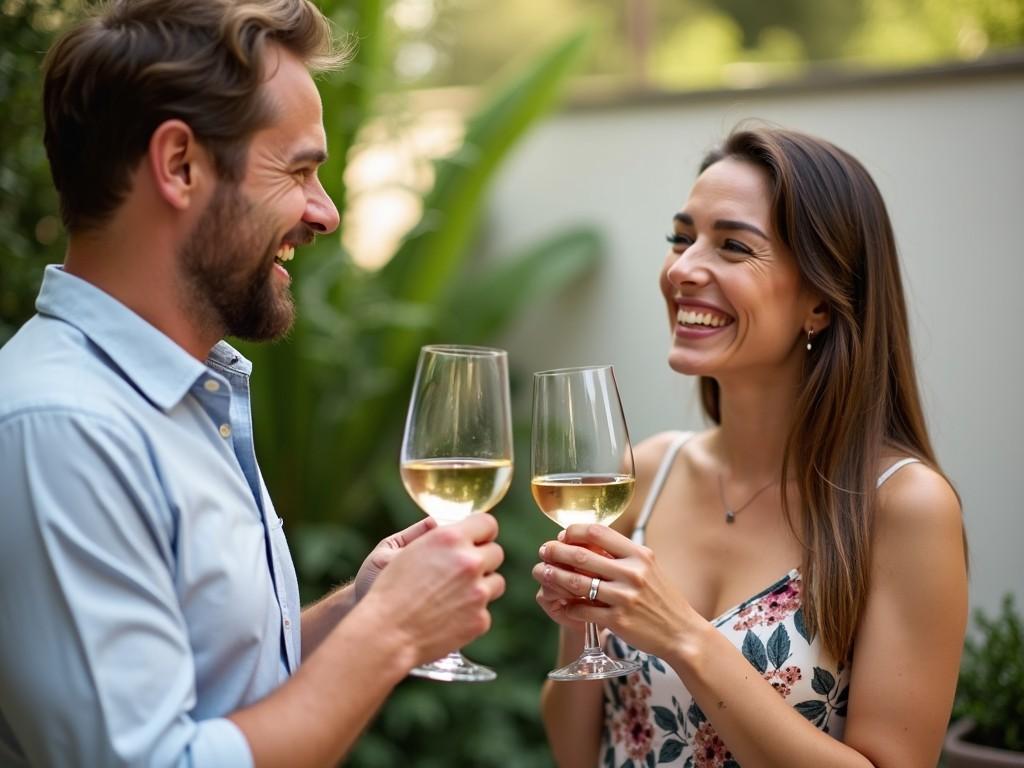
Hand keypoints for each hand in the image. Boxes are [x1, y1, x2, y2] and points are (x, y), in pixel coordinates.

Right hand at [359, 513, 505, 667]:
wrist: (387, 634)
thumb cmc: (390, 590)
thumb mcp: (408, 550)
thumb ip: (438, 535)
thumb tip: (458, 530)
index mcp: (451, 539)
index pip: (487, 524)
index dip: (481, 532)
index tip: (476, 540)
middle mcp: (469, 562)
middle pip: (496, 553)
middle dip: (482, 560)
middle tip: (460, 571)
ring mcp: (478, 592)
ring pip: (496, 582)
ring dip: (481, 586)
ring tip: (454, 595)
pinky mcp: (480, 619)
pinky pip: (485, 610)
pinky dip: (471, 613)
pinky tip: (448, 617)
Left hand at [536, 524, 696, 659]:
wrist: (681, 632)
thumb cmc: (661, 598)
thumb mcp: (648, 568)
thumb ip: (622, 555)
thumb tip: (586, 542)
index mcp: (639, 555)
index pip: (597, 532)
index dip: (573, 531)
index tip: (562, 536)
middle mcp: (632, 573)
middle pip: (581, 556)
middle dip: (555, 552)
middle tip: (544, 551)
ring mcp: (624, 598)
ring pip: (576, 583)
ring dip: (554, 576)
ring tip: (542, 572)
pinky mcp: (617, 621)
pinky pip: (582, 610)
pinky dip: (567, 606)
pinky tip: (561, 603)